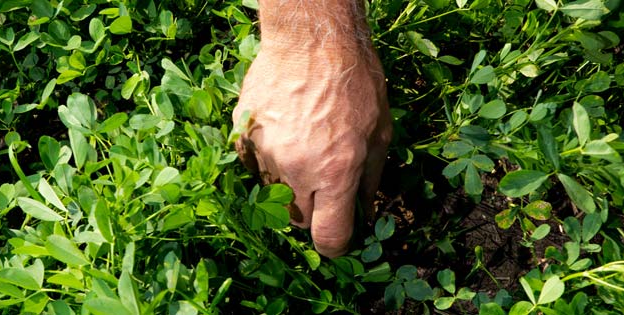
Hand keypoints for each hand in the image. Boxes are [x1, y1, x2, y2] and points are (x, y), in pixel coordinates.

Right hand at [233, 43, 391, 257]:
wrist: (311, 38)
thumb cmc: (355, 80)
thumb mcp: (380, 131)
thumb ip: (372, 179)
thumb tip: (367, 211)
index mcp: (336, 172)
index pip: (328, 237)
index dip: (336, 245)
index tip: (339, 236)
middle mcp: (297, 170)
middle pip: (298, 222)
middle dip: (314, 212)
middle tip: (326, 185)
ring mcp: (265, 154)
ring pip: (274, 194)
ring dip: (290, 186)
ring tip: (305, 150)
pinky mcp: (244, 137)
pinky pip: (252, 167)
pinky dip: (267, 163)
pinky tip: (284, 138)